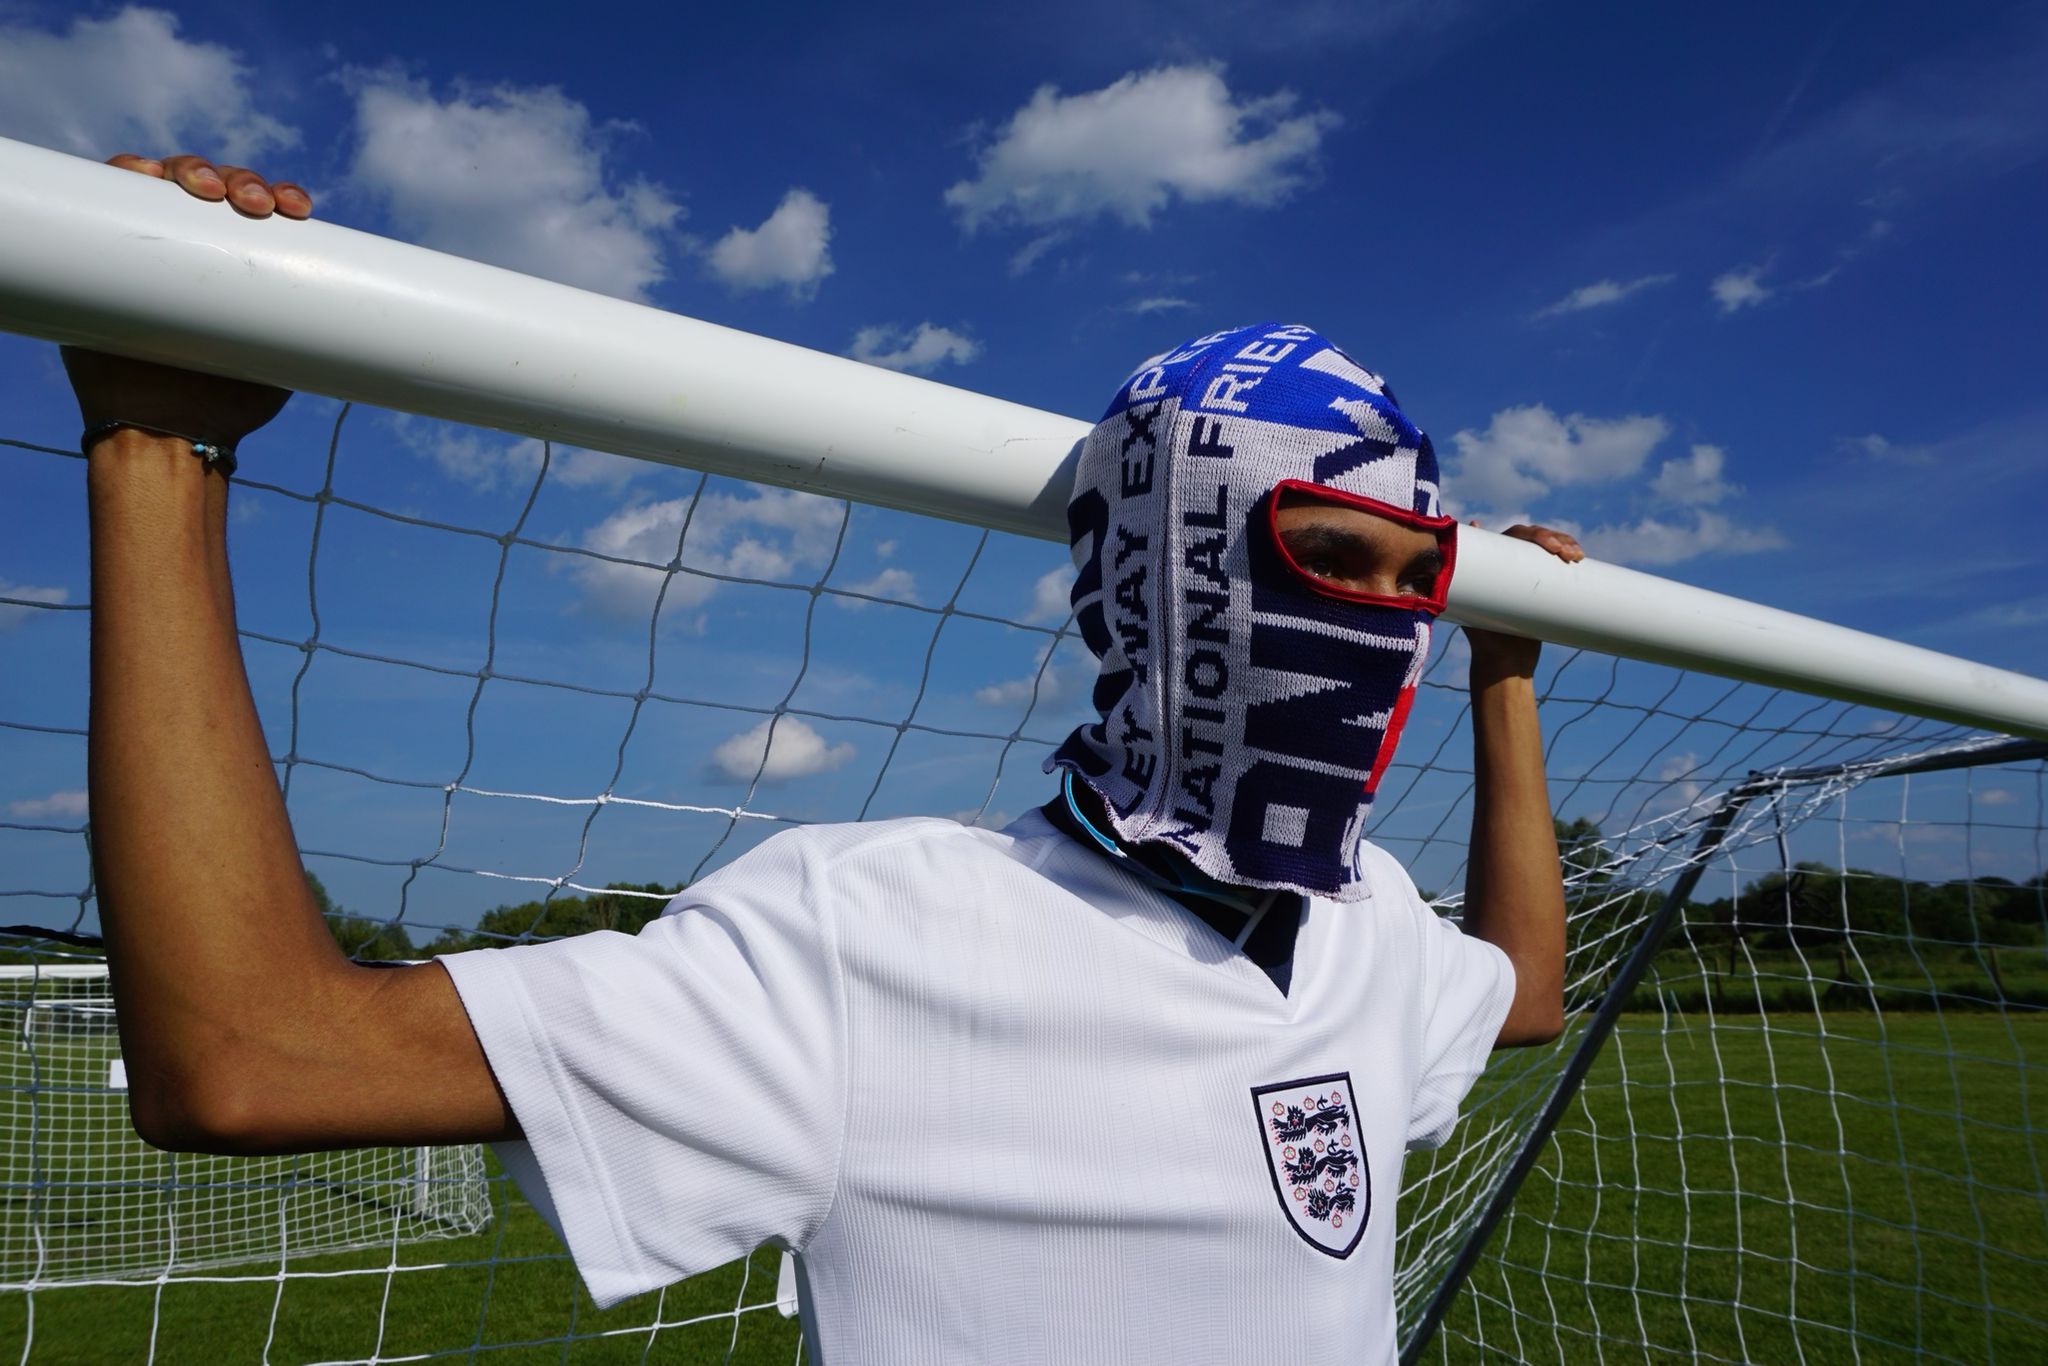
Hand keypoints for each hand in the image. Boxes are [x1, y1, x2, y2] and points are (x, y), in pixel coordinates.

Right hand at [64, 154, 312, 450]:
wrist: (167, 434)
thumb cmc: (227, 401)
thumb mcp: (282, 359)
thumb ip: (307, 332)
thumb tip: (367, 327)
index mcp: (240, 267)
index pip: (261, 212)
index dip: (281, 196)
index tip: (299, 210)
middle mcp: (193, 247)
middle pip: (219, 189)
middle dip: (241, 182)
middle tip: (255, 205)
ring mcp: (145, 246)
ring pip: (166, 184)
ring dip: (190, 170)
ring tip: (207, 189)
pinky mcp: (100, 252)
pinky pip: (105, 198)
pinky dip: (123, 173)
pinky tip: (141, 171)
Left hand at [1461, 521, 1583, 684]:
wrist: (1504, 662)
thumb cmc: (1484, 637)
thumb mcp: (1473, 609)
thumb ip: (1465, 584)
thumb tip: (1457, 549)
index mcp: (1491, 562)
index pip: (1515, 535)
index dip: (1536, 534)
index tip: (1553, 548)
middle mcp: (1507, 564)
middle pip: (1535, 539)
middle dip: (1557, 539)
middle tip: (1570, 554)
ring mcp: (1525, 575)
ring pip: (1548, 550)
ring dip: (1566, 544)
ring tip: (1577, 556)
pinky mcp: (1540, 588)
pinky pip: (1554, 567)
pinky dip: (1567, 558)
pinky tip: (1578, 555)